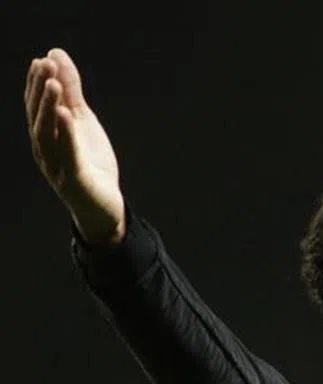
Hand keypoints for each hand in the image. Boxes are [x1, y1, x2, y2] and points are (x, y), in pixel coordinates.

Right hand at [25, 48, 124, 244]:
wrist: (103, 206)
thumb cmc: (89, 161)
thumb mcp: (82, 120)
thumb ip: (72, 91)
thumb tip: (56, 54)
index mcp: (45, 135)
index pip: (35, 106)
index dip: (36, 84)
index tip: (41, 60)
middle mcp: (45, 150)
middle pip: (38, 117)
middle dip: (40, 90)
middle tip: (45, 65)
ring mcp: (57, 166)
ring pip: (47, 135)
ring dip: (48, 107)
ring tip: (55, 85)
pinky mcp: (73, 180)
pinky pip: (68, 155)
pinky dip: (66, 135)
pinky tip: (66, 116)